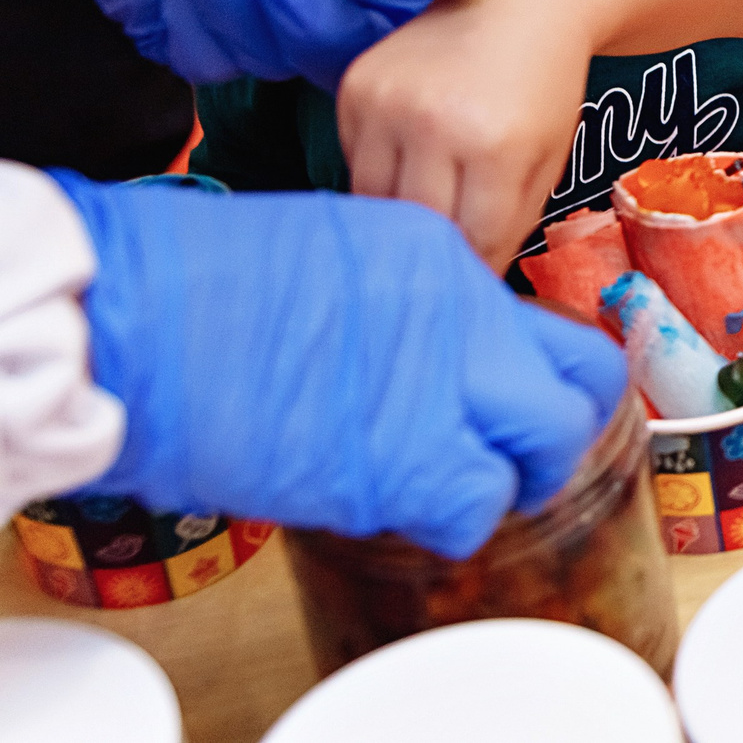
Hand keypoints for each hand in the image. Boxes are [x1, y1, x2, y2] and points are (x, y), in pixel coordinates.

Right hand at [53, 171, 626, 559]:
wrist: (134, 317)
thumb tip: (442, 346)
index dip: (556, 372)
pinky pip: (468, 511)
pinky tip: (414, 506)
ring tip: (472, 486)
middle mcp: (461, 322)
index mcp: (446, 257)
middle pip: (580, 387)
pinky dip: (455, 519)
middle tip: (534, 453)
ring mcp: (436, 394)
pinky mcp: (395, 468)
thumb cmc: (204, 281)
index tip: (540, 395)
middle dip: (567, 429)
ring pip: (538, 457)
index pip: (550, 323)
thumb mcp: (344, 251)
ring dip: (511, 481)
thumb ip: (416, 299)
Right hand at [336, 0, 593, 269]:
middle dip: (438, 247)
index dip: (478, 267)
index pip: (474, 241)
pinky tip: (411, 155)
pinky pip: (354, 161)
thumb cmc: (544, 85)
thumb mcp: (548, 159)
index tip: (477, 281)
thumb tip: (472, 280)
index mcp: (495, 144)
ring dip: (401, 215)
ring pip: (375, 201)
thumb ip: (510, 223)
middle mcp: (432, 122)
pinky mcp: (352, 87)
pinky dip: (379, 173)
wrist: (521, 0)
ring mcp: (385, 101)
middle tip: (448, 254)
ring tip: (432, 202)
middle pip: (419, 227)